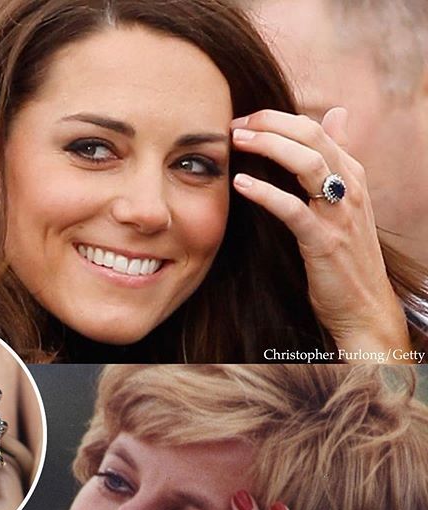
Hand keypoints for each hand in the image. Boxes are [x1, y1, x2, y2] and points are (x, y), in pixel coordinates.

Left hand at [231, 107, 410, 358]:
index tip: (246, 119)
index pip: (317, 129)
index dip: (279, 118)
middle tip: (235, 123)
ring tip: (237, 141)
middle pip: (312, 136)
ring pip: (307, 164)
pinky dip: (266, 193)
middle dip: (270, 123)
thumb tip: (337, 113)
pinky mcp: (324, 241)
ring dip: (269, 146)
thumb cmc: (348, 255)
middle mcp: (349, 188)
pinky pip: (293, 209)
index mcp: (352, 175)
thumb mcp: (345, 200)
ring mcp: (338, 214)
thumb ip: (337, 158)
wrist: (364, 306)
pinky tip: (240, 184)